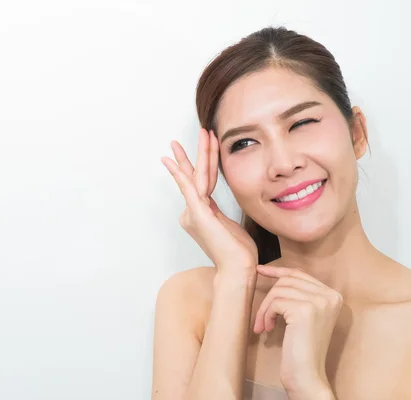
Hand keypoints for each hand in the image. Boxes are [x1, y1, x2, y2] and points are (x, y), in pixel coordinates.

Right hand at [161, 128, 257, 273]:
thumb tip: (217, 209)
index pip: (202, 182)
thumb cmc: (238, 253)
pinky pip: (188, 188)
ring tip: (194, 136)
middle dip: (193, 154)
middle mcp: (193, 211)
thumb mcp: (229, 226)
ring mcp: (193, 212)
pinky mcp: (198, 214)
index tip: (203, 148)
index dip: (203, 163)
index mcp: (201, 213)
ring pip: (196, 176)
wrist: (237, 268)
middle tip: (187, 137)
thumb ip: (220, 214)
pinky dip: (179, 173)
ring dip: (198, 153)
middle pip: (194, 176)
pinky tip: (172, 162)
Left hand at [253, 265, 341, 398]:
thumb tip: (272, 272)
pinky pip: (275, 302)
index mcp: (333, 295)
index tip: (260, 270)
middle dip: (269, 296)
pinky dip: (267, 315)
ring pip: (279, 290)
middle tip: (261, 318)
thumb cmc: (301, 348)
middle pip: (288, 280)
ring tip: (265, 326)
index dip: (278, 271)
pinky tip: (269, 329)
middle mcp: (330, 295)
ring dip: (266, 309)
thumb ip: (297, 294)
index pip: (300, 274)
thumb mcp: (304, 315)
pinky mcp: (305, 310)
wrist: (306, 374)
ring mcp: (319, 301)